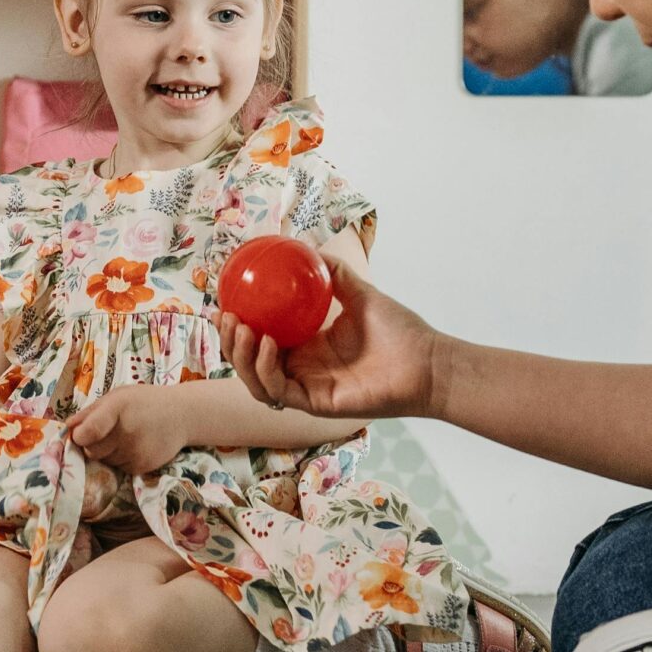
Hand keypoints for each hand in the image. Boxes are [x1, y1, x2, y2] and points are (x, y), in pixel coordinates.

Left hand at [67, 383, 187, 473]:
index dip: (79, 437)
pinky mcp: (142, 467)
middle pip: (91, 451)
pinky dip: (121, 459)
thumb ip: (90, 412)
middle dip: (93, 444)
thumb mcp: (118, 397)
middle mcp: (128, 432)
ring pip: (104, 461)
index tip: (80, 434)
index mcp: (118, 408)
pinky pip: (118, 468)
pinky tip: (135, 445)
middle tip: (108, 432)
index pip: (88, 433)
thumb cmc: (144, 402)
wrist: (183, 414)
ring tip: (125, 437)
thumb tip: (67, 429)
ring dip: (107, 452)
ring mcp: (136, 451)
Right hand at [228, 264, 442, 418]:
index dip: (237, 326)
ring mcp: (307, 387)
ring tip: (240, 327)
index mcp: (307, 346)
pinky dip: (266, 369)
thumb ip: (335, 273)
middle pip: (250, 362)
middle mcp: (302, 368)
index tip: (225, 301)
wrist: (426, 359)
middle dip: (228, 342)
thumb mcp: (360, 293)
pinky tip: (266, 344)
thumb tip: (308, 248)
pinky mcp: (316, 403)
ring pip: (257, 380)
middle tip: (225, 315)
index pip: (260, 339)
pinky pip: (279, 391)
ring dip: (241, 356)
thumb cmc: (399, 330)